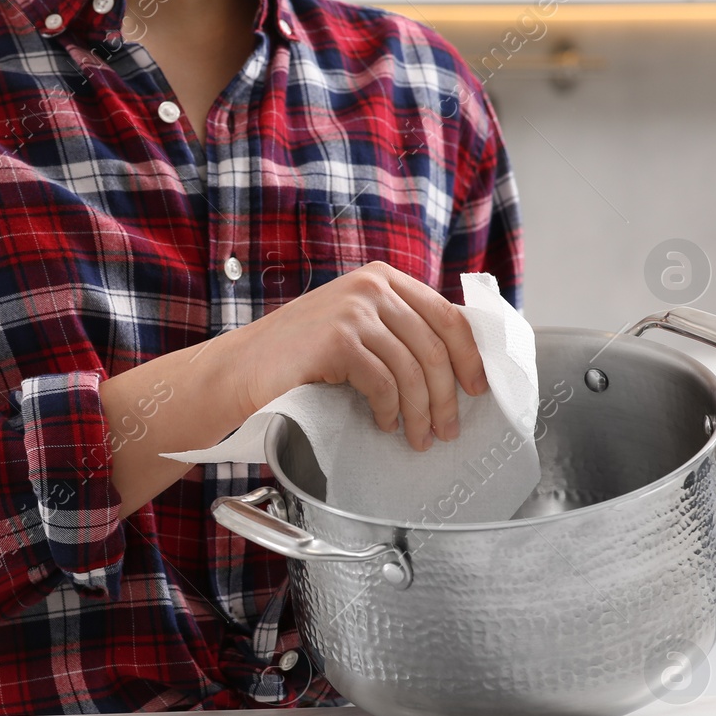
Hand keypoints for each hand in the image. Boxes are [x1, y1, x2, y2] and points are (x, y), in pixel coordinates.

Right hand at [223, 261, 488, 450]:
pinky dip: (390, 410)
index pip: (448, 314)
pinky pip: (384, 383)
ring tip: (418, 438)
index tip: (478, 388)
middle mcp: (371, 286)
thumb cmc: (295, 357)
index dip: (470, 356)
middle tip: (448, 429)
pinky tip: (384, 424)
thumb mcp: (352, 327)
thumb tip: (454, 363)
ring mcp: (353, 310)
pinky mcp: (338, 340)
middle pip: (436, 346)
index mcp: (381, 278)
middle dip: (447, 396)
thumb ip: (394, 329)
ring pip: (413, 369)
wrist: (238, 370)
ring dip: (421, 412)